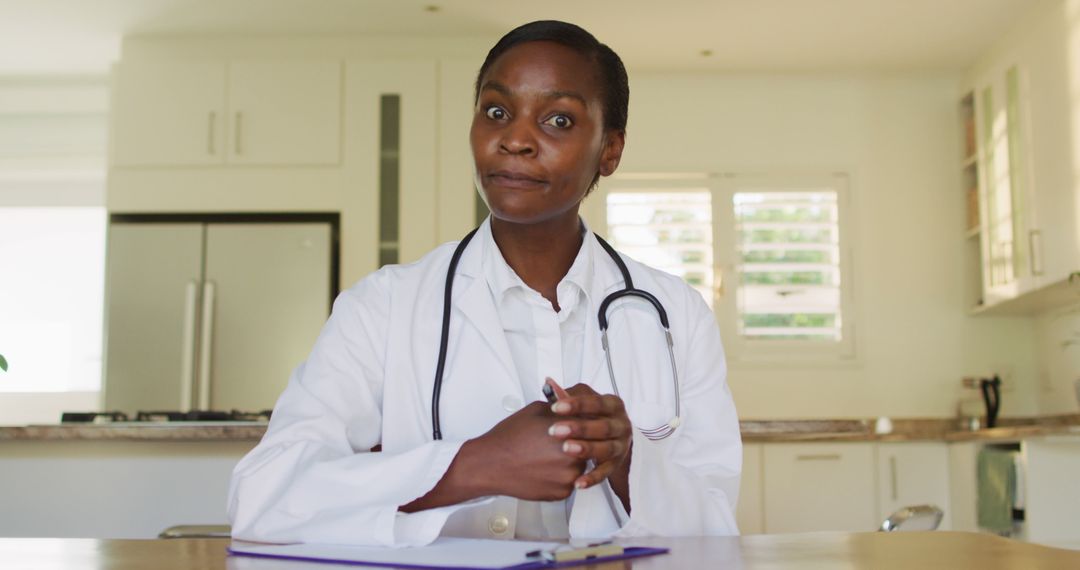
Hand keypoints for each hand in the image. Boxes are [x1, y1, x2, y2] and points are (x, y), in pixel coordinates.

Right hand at [465, 401, 586, 500]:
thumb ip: (562, 407)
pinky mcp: (562, 492)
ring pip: (580, 466)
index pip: (590, 425)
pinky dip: (560, 477)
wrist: (490, 464)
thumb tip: (574, 403)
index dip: (583, 424)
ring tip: (546, 456)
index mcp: (571, 431)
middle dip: (579, 443)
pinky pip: (569, 482)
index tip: (577, 425)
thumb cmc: (509, 437)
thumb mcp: (537, 410)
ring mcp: (570, 476)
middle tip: (558, 443)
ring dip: (570, 461)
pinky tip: (543, 469)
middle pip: (589, 447)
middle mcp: (574, 454)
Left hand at [548, 383, 632, 490]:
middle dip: (579, 428)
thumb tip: (547, 383)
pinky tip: (577, 482)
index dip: (577, 404)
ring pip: (606, 449)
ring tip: (565, 449)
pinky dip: (592, 478)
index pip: (597, 403)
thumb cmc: (589, 415)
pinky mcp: (616, 465)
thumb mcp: (581, 403)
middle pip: (603, 426)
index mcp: (614, 405)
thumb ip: (566, 395)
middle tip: (555, 430)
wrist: (610, 437)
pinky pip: (605, 473)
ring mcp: (621, 446)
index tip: (554, 407)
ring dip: (586, 449)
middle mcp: (622, 425)